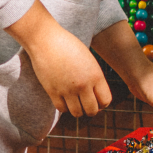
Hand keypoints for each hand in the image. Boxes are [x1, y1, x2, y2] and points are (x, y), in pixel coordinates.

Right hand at [7, 1, 111, 117]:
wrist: (46, 39)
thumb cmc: (68, 45)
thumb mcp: (88, 60)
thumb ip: (94, 77)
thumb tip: (96, 96)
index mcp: (95, 75)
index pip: (105, 100)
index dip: (102, 103)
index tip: (96, 99)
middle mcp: (83, 85)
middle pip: (92, 110)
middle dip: (90, 109)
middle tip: (85, 103)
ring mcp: (67, 89)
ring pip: (77, 113)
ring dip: (77, 110)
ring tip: (75, 102)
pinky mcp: (52, 91)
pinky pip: (62, 109)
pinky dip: (64, 107)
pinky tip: (64, 98)